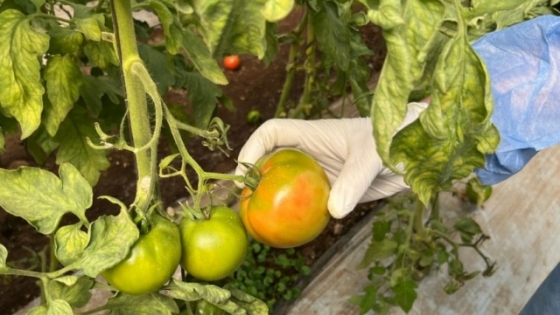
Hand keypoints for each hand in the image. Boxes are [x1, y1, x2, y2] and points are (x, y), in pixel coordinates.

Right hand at [235, 102, 425, 217]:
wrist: (419, 153)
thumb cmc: (396, 138)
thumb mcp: (374, 156)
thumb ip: (354, 180)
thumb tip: (332, 211)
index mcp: (314, 134)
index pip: (273, 133)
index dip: (252, 148)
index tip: (244, 173)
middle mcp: (313, 154)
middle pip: (272, 162)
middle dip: (254, 180)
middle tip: (244, 206)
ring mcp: (322, 174)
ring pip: (288, 187)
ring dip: (273, 202)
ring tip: (259, 224)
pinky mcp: (336, 193)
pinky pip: (309, 206)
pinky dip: (298, 218)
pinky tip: (294, 235)